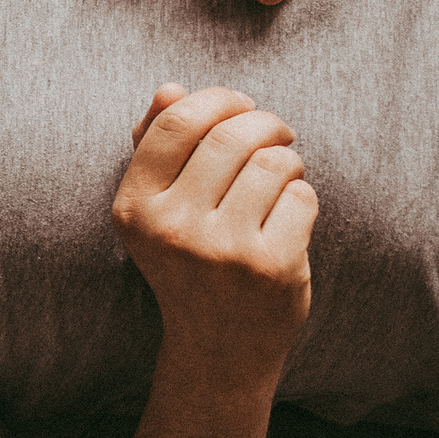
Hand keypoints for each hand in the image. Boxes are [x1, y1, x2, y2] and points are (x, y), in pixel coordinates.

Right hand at [111, 83, 316, 378]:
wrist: (218, 348)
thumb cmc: (189, 263)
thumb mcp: (157, 210)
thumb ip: (155, 148)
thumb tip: (169, 89)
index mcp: (134, 208)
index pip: (177, 122)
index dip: (217, 99)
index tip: (239, 106)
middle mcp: (172, 228)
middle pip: (231, 134)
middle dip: (264, 123)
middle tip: (277, 133)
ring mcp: (222, 250)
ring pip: (273, 162)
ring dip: (288, 159)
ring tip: (284, 174)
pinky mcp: (270, 267)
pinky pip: (302, 196)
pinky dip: (304, 196)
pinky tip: (290, 214)